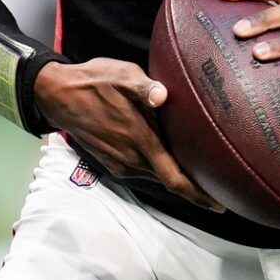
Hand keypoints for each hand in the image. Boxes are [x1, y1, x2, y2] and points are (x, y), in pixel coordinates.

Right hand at [31, 58, 223, 210]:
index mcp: (140, 140)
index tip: (219, 203)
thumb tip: (161, 95)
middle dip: (195, 188)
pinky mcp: (112, 162)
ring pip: (157, 177)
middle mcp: (131, 158)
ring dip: (178, 179)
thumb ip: (144, 87)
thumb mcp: (122, 75)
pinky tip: (173, 162)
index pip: (174, 177)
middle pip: (170, 181)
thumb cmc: (94, 82)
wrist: (57, 95)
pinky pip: (144, 171)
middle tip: (222, 188)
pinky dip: (161, 171)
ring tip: (203, 176)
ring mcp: (120, 163)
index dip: (198, 194)